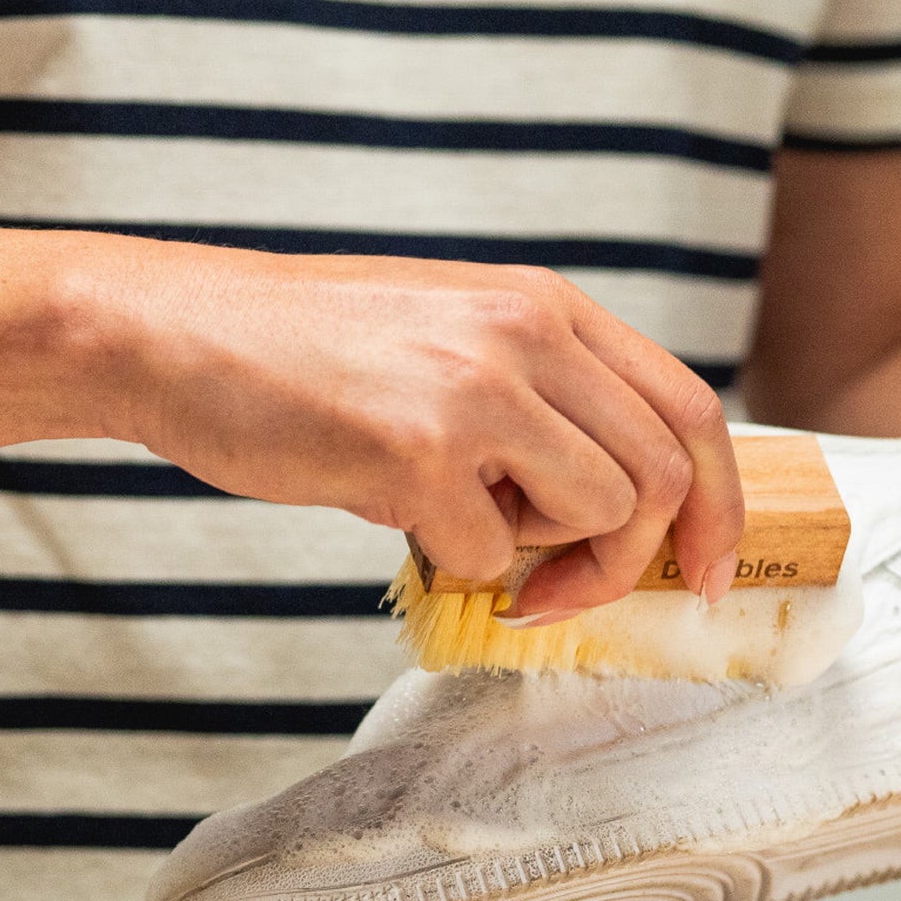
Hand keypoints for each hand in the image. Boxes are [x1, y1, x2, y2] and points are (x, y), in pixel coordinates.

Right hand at [86, 238, 744, 613]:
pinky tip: (396, 512)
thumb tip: (623, 506)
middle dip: (635, 561)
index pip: (690, 409)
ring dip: (550, 561)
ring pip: (601, 516)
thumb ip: (549, 401)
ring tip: (472, 534)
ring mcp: (477, 387)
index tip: (710, 571)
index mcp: (548, 306)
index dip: (721, 503)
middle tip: (567, 594)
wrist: (178, 334)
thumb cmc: (317, 353)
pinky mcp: (418, 450)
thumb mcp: (458, 336)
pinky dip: (455, 561)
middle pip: (664, 476)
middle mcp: (528, 333)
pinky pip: (492, 554)